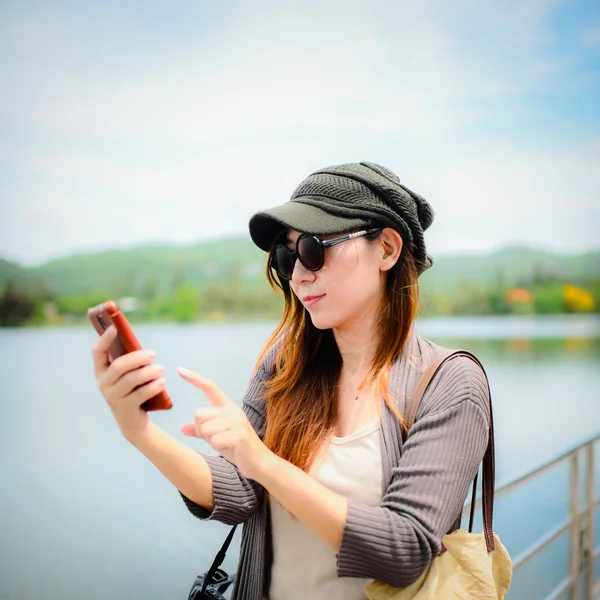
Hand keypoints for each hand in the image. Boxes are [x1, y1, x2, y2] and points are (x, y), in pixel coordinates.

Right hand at [92, 325, 165, 440]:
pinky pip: (140, 394)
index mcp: (102, 370)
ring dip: (149, 372)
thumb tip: (144, 348)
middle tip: (154, 354)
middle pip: (118, 366)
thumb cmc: (133, 389)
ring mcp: (112, 397)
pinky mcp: (124, 408)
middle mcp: (103, 383)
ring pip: (131, 380)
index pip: (97, 352)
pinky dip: (153, 386)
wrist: (133, 420)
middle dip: (138, 358)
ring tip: (162, 369)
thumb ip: (131, 360)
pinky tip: (162, 382)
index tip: (115, 327)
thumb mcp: (130, 373)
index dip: (105, 339)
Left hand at [178, 367, 274, 481]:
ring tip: (226, 443)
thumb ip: (201, 431)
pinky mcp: (239, 434)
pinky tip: (230, 448)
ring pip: (205, 428)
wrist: (258, 463)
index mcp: (227, 407)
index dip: (195, 379)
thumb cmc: (238, 448)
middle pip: (199, 414)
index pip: (209, 388)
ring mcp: (237, 421)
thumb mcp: (217, 437)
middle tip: (217, 439)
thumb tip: (183, 428)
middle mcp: (232, 410)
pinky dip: (219, 447)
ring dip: (211, 440)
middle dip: (202, 430)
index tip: (180, 370)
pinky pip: (214, 440)